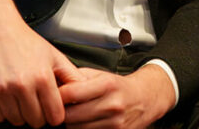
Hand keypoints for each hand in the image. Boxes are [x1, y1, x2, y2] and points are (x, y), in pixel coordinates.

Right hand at [0, 0, 82, 126]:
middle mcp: (21, 85)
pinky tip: (5, 95)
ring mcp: (1, 89)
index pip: (54, 116)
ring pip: (15, 120)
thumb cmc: (24, 40)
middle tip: (34, 100)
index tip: (50, 109)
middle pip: (35, 121)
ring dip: (19, 112)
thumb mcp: (53, 54)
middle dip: (37, 114)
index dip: (54, 114)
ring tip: (19, 95)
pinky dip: (1, 110)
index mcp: (42, 77)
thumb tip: (85, 91)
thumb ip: (70, 75)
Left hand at [58, 64, 174, 128]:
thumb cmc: (118, 86)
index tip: (55, 94)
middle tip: (63, 106)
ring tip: (76, 114)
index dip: (58, 95)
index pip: (71, 93)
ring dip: (71, 123)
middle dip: (63, 111)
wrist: (144, 99)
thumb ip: (76, 77)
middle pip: (70, 116)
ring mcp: (114, 124)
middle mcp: (112, 105)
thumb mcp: (99, 74)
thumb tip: (54, 84)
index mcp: (107, 85)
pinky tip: (85, 122)